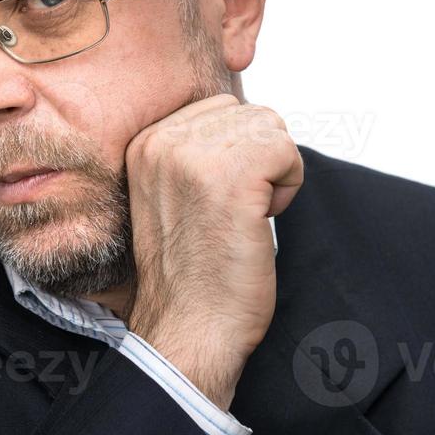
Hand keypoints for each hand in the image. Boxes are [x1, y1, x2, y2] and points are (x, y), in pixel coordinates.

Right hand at [123, 93, 303, 410]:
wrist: (189, 326)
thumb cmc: (192, 272)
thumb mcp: (173, 194)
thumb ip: (196, 151)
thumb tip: (248, 120)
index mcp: (145, 143)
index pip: (220, 108)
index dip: (238, 151)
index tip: (219, 197)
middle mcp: (163, 141)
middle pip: (249, 113)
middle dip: (259, 158)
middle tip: (237, 208)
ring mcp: (194, 156)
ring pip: (271, 128)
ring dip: (274, 172)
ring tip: (247, 213)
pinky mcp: (232, 176)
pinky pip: (286, 150)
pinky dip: (289, 185)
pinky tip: (262, 217)